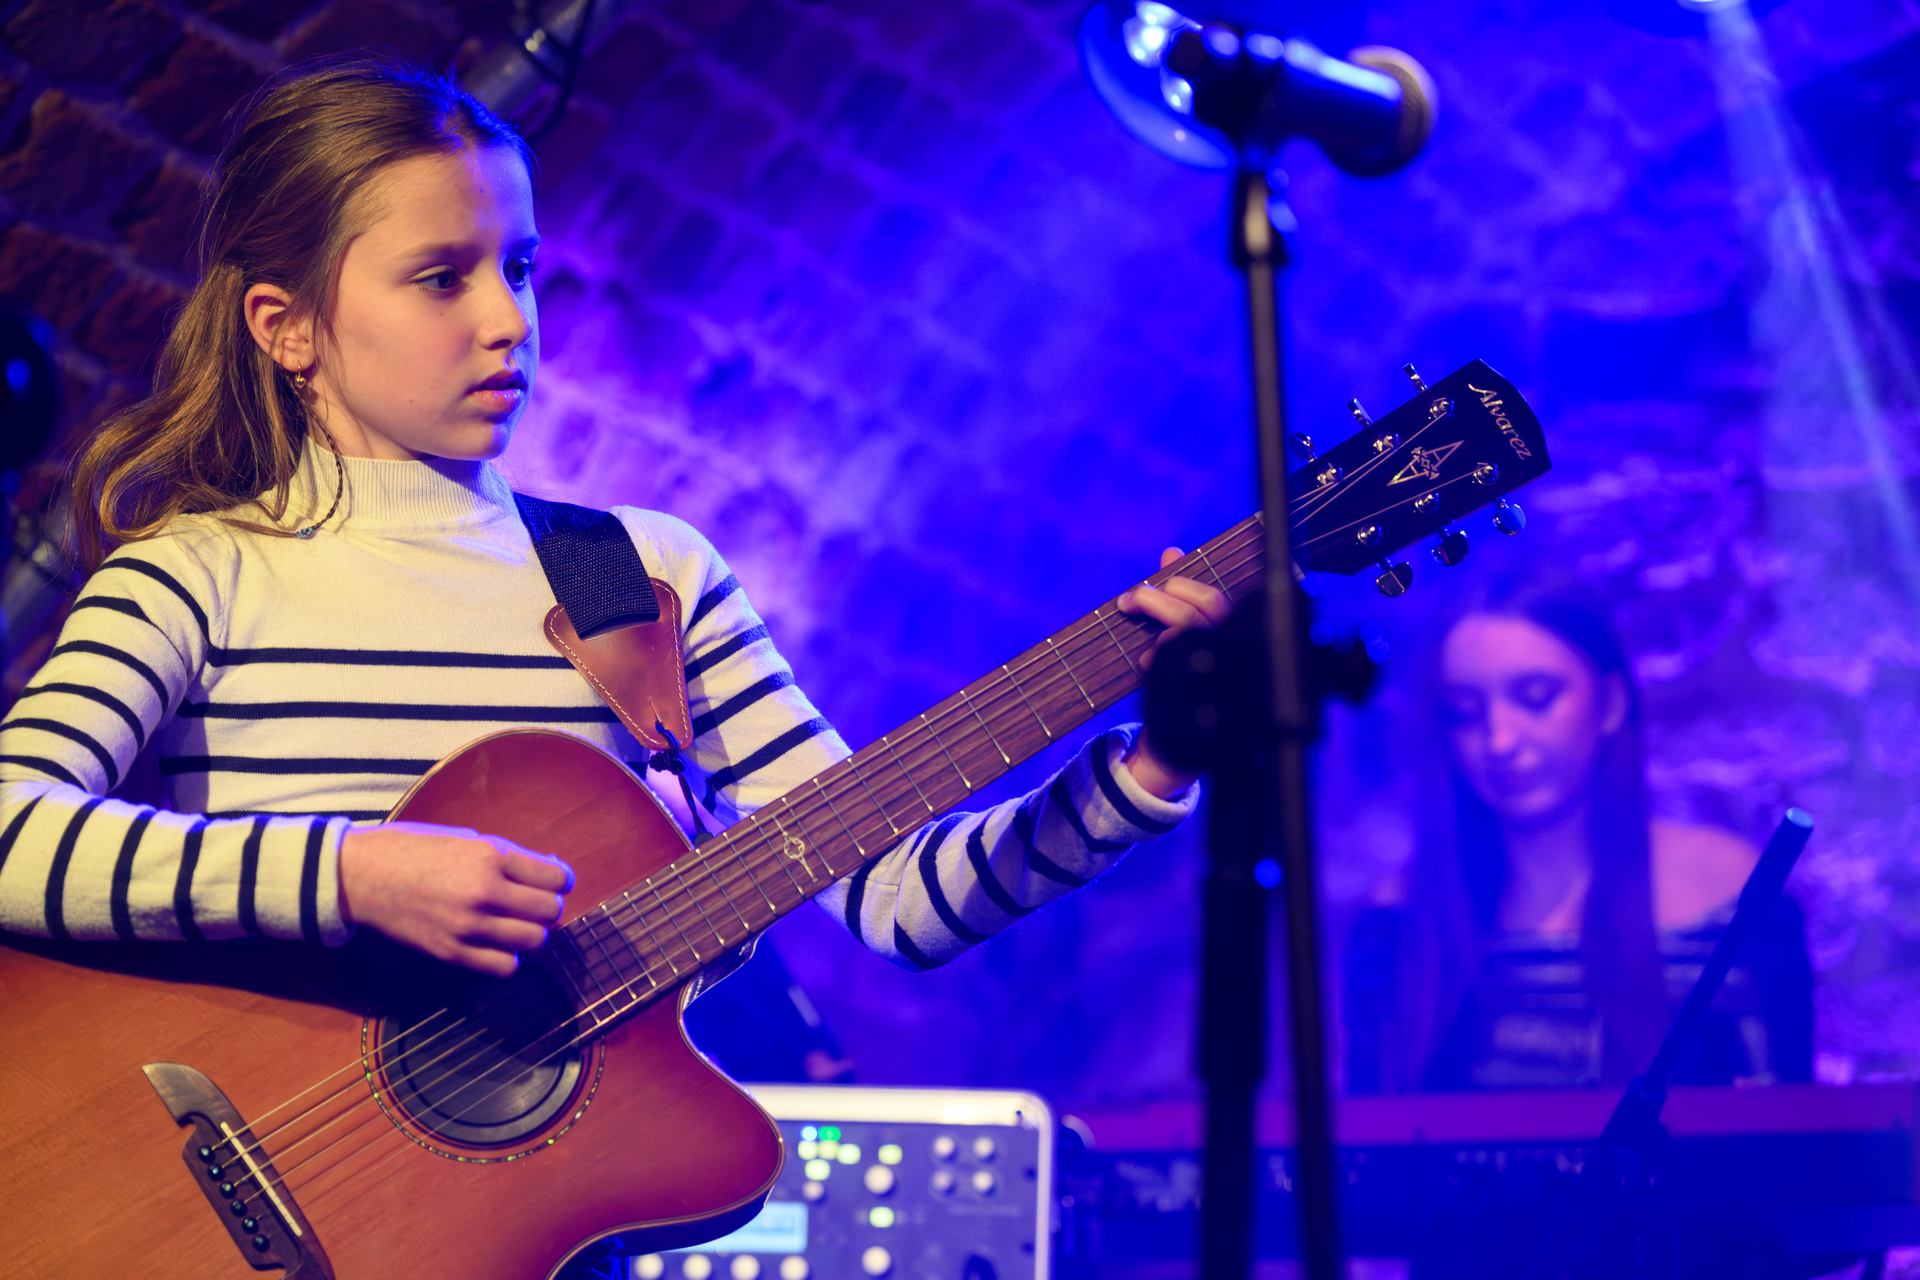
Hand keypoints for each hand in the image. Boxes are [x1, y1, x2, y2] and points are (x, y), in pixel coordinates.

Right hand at [337, 822, 574, 975]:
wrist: (361, 876)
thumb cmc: (413, 849)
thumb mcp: (466, 838)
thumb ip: (507, 857)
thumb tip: (548, 871)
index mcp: (491, 856)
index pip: (556, 878)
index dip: (561, 881)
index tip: (554, 882)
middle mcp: (485, 891)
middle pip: (550, 911)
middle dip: (548, 907)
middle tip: (533, 903)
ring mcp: (469, 925)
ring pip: (534, 941)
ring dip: (531, 933)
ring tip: (516, 924)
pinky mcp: (453, 952)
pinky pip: (504, 966)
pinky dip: (508, 958)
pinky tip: (497, 944)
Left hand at [1115, 546, 1231, 799]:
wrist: (1175, 752)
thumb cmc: (1179, 687)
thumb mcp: (1178, 638)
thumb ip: (1178, 596)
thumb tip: (1171, 551)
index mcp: (1238, 638)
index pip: (1221, 596)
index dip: (1192, 577)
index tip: (1166, 562)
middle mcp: (1239, 656)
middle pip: (1209, 607)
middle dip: (1166, 591)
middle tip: (1134, 596)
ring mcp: (1224, 678)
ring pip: (1191, 629)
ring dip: (1155, 615)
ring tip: (1131, 612)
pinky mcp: (1203, 701)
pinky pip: (1176, 663)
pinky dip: (1155, 655)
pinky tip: (1145, 661)